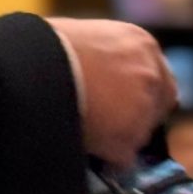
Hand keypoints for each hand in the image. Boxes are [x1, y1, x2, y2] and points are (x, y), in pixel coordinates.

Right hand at [48, 18, 177, 166]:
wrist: (33, 69)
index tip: (124, 101)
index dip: (141, 91)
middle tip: (112, 124)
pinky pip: (122, 156)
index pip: (158, 74)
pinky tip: (85, 147)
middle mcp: (151, 73)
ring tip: (87, 133)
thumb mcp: (82, 37)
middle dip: (139, 115)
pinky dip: (106, 157)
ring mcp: (144, 107)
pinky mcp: (130, 138)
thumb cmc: (44, 48)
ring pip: (141, 132)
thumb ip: (103, 55)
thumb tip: (96, 71)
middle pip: (159, 104)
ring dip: (119, 137)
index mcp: (141, 44)